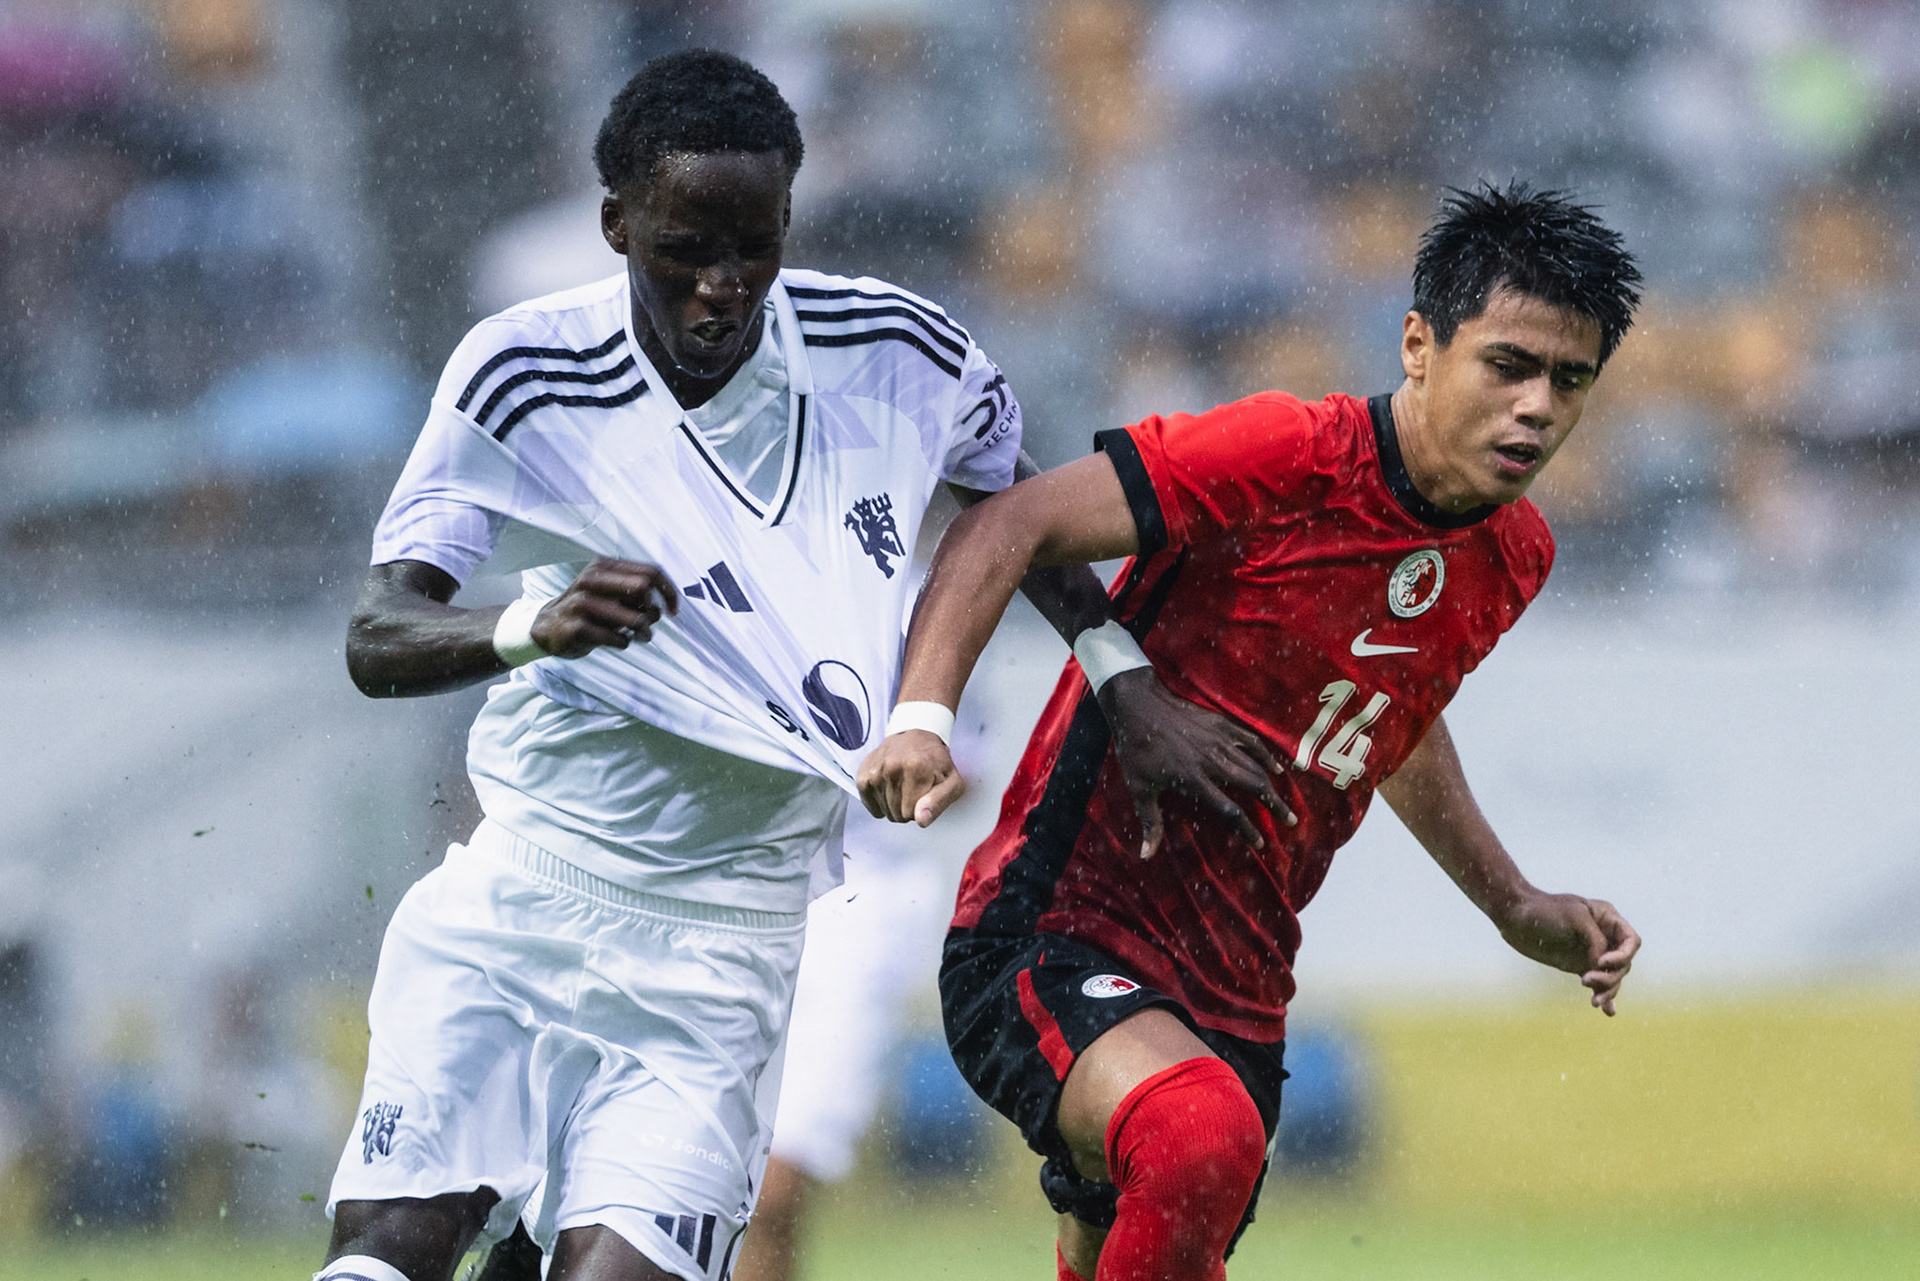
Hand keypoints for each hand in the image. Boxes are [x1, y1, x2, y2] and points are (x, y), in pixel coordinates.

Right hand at [531, 558, 679, 657]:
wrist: (546, 627)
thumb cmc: (587, 610)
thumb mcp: (608, 592)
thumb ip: (634, 591)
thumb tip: (665, 603)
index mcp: (603, 566)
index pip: (650, 571)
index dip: (669, 591)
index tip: (674, 609)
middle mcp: (591, 580)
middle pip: (643, 588)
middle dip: (653, 611)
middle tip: (649, 624)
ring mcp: (582, 603)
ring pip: (634, 618)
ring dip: (644, 632)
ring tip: (640, 637)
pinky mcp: (578, 628)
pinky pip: (618, 639)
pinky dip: (624, 643)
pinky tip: (615, 641)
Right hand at [856, 731, 966, 825]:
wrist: (915, 737)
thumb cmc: (936, 762)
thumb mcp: (951, 782)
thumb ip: (939, 803)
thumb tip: (921, 820)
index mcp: (916, 769)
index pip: (911, 814)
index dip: (921, 809)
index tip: (925, 794)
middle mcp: (891, 768)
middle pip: (896, 815)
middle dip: (907, 808)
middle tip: (915, 789)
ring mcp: (875, 771)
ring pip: (884, 811)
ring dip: (895, 805)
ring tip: (903, 786)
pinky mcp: (863, 775)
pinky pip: (870, 806)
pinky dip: (880, 802)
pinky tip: (890, 788)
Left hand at [1097, 668, 1296, 859]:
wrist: (1139, 705)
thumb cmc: (1136, 749)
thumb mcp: (1139, 789)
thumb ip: (1150, 823)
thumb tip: (1146, 856)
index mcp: (1193, 780)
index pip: (1230, 811)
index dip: (1248, 830)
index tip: (1260, 843)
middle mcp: (1212, 762)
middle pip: (1254, 787)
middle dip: (1275, 806)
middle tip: (1291, 821)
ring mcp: (1219, 741)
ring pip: (1256, 766)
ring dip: (1274, 785)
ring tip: (1285, 801)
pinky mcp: (1221, 725)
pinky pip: (1251, 741)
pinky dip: (1266, 756)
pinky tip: (1275, 768)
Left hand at [1495, 891, 1640, 1014]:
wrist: (1515, 917)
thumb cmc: (1545, 910)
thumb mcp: (1576, 919)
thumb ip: (1595, 942)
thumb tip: (1602, 966)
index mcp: (1607, 918)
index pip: (1632, 941)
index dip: (1624, 955)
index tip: (1601, 962)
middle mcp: (1604, 936)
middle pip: (1624, 963)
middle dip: (1610, 975)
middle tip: (1585, 980)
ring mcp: (1593, 952)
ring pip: (1612, 976)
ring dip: (1608, 990)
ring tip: (1594, 1001)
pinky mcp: (1580, 965)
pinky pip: (1598, 983)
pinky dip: (1604, 997)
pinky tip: (1608, 1012)